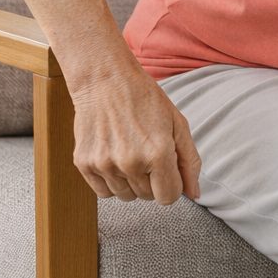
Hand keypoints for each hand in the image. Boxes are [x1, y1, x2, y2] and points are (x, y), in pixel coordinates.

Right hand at [68, 61, 201, 204]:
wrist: (106, 80)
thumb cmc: (145, 99)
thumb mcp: (178, 124)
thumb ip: (189, 162)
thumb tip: (194, 194)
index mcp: (158, 153)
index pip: (169, 197)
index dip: (172, 185)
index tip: (168, 170)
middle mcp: (130, 162)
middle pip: (147, 197)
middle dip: (152, 180)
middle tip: (147, 152)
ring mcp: (104, 165)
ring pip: (125, 196)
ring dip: (131, 182)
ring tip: (130, 151)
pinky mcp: (84, 164)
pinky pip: (103, 192)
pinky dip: (111, 181)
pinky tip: (114, 155)